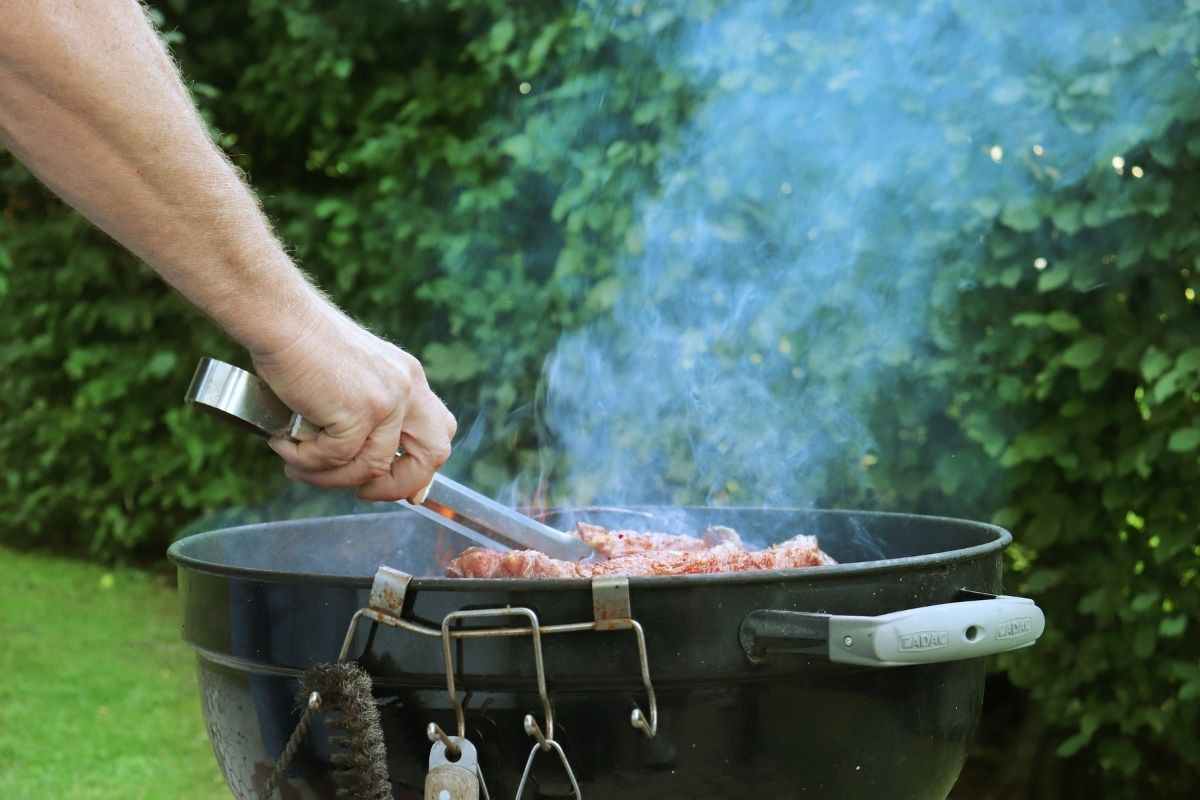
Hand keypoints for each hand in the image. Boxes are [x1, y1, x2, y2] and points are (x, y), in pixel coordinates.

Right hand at [251, 301, 456, 501]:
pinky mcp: (357, 411)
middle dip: (399, 486)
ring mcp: (386, 400)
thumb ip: (368, 410)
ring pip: (370, 468)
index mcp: (408, 378)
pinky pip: (334, 458)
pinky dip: (304, 460)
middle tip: (360, 492)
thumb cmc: (302, 344)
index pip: (440, 431)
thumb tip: (366, 462)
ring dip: (328, 476)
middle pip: (433, 454)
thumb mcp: (353, 375)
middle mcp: (406, 388)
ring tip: (295, 463)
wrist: (280, 318)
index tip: (402, 489)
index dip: (424, 468)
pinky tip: (282, 444)